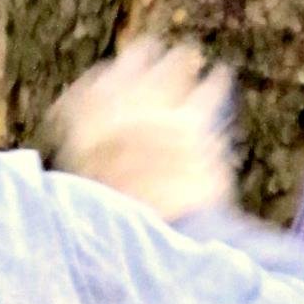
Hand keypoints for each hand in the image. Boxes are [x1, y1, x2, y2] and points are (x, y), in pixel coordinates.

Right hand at [42, 38, 235, 220]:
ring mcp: (153, 117)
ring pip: (172, 66)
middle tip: (156, 52)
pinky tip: (218, 77)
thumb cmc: (123, 228)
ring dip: (182, 62)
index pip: (93, 84)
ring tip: (191, 59)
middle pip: (131, 63)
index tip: (114, 75)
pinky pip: (209, 88)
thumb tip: (97, 135)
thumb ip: (93, 156)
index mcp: (84, 131)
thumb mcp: (92, 193)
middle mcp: (115, 116)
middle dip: (144, 57)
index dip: (107, 78)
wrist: (158, 250)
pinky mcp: (191, 125)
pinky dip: (215, 82)